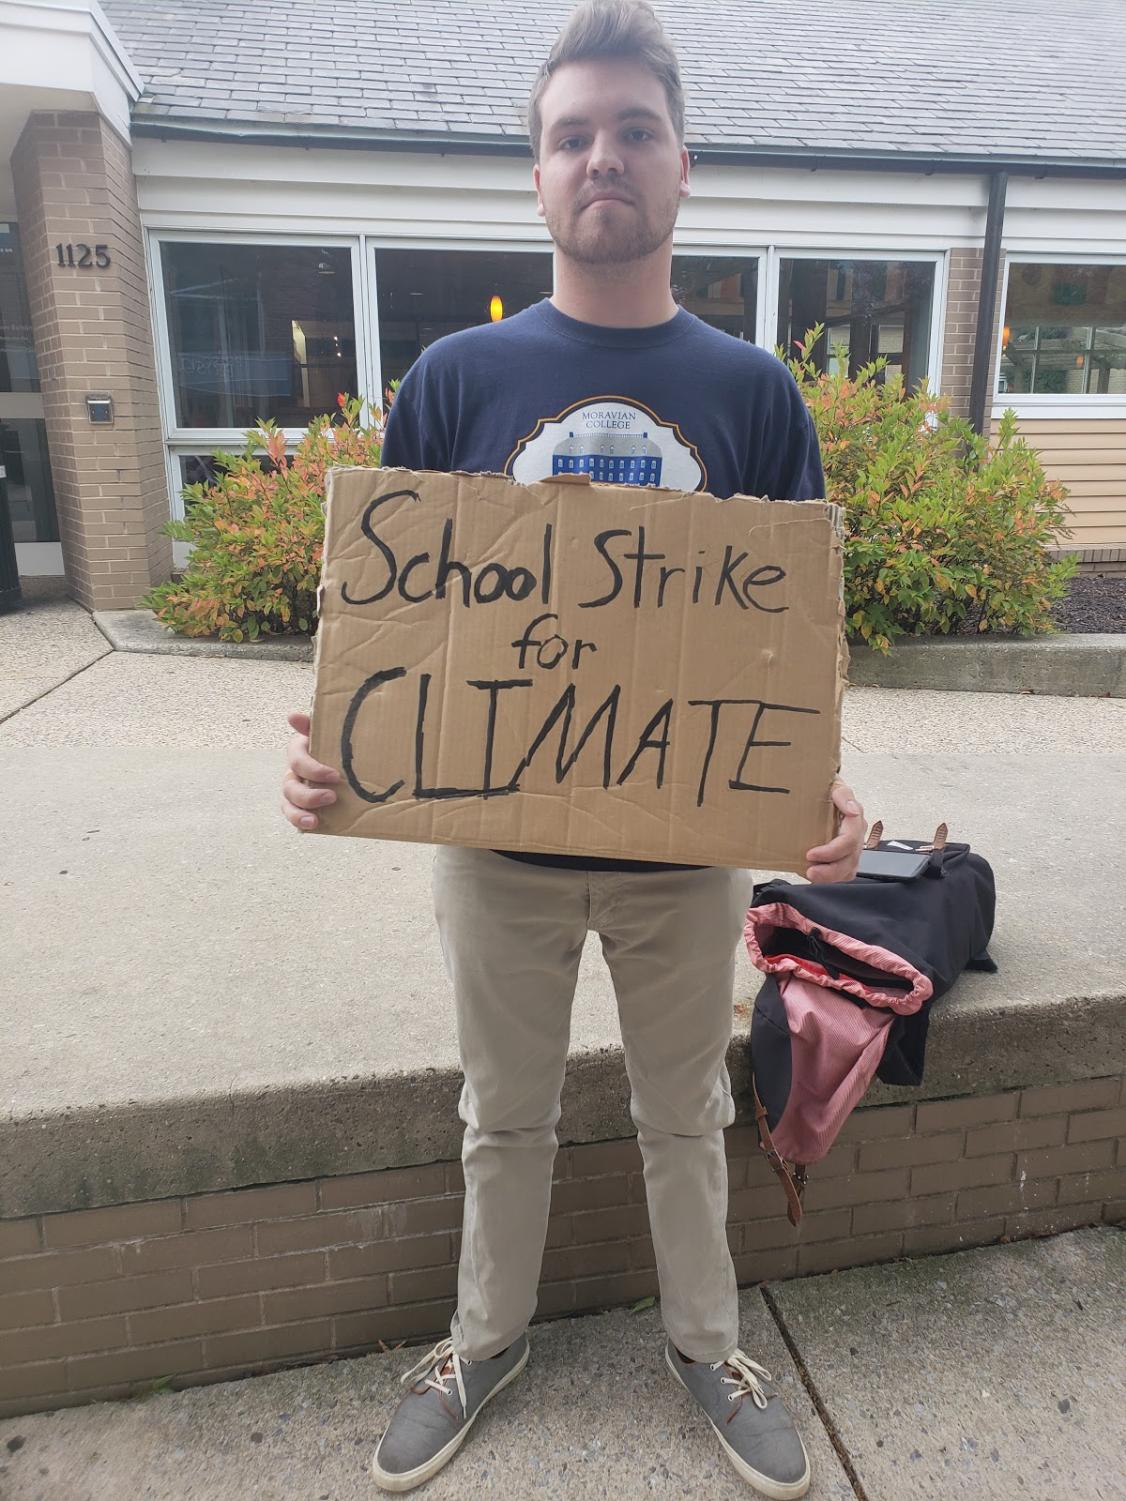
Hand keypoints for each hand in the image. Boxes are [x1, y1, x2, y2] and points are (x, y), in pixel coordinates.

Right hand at [281, 710, 341, 830]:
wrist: (346, 764)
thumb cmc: (335, 746)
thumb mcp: (329, 734)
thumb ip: (313, 725)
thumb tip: (293, 716)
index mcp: (299, 752)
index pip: (297, 759)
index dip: (313, 769)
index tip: (334, 776)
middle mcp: (293, 772)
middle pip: (290, 786)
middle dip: (308, 794)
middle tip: (332, 797)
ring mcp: (294, 790)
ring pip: (288, 803)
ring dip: (298, 813)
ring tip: (314, 820)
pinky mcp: (300, 805)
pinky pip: (294, 815)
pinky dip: (300, 821)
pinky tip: (313, 826)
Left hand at [804, 779, 864, 883]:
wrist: (819, 793)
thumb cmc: (825, 789)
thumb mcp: (833, 784)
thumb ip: (843, 794)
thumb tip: (852, 810)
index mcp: (855, 820)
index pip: (850, 841)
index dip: (831, 851)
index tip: (810, 853)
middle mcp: (856, 836)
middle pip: (850, 860)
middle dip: (830, 870)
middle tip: (810, 870)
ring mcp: (851, 848)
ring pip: (848, 870)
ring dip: (830, 877)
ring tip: (811, 874)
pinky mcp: (844, 857)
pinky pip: (844, 873)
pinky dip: (831, 878)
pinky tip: (817, 874)